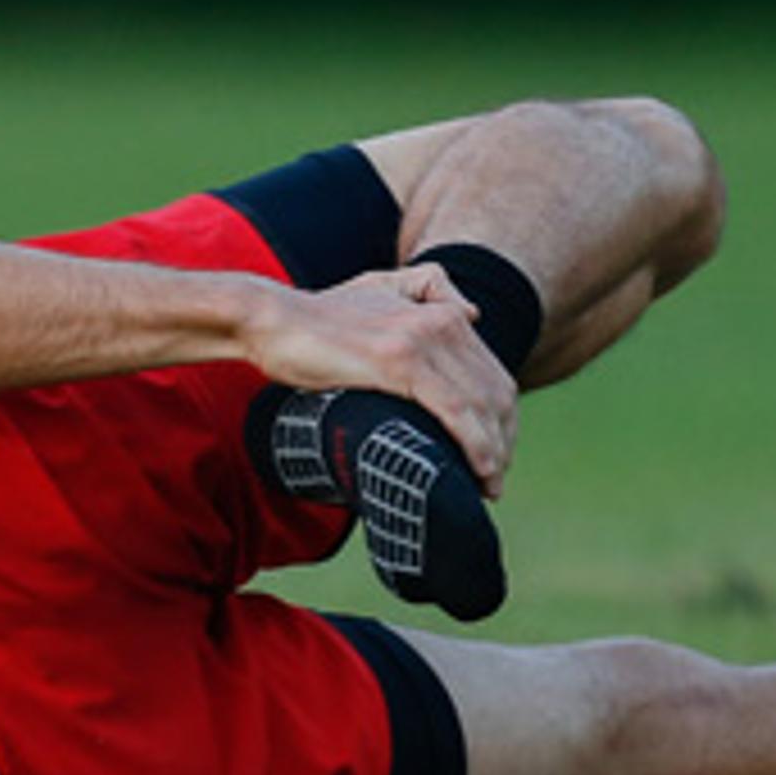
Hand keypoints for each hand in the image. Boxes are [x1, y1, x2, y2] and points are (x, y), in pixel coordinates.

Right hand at [243, 268, 518, 491]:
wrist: (271, 319)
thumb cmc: (316, 317)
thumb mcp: (378, 286)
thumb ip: (427, 288)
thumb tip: (473, 312)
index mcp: (443, 311)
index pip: (494, 374)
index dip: (502, 421)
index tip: (494, 457)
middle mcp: (442, 321)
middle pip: (497, 392)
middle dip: (504, 442)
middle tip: (493, 482)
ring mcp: (422, 339)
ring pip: (482, 405)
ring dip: (494, 453)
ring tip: (487, 488)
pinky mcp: (399, 361)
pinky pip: (456, 410)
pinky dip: (475, 445)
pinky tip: (478, 472)